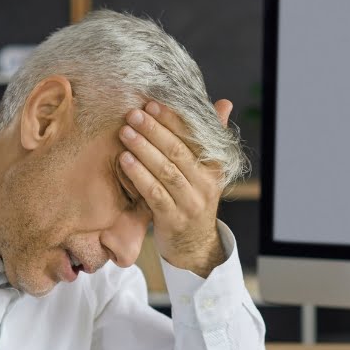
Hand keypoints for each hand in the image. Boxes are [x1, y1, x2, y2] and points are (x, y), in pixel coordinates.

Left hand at [118, 99, 233, 275]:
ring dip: (144, 150)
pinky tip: (124, 161)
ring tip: (125, 133)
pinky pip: (154, 194)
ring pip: (166, 171)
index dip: (173, 120)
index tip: (152, 104)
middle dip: (154, 131)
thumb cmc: (194, 200)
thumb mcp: (206, 171)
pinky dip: (139, 176)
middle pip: (178, 152)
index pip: (194, 138)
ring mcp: (190, 203)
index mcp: (214, 168)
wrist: (194, 245)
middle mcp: (205, 185)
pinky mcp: (173, 219)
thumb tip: (224, 103)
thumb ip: (209, 138)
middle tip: (134, 114)